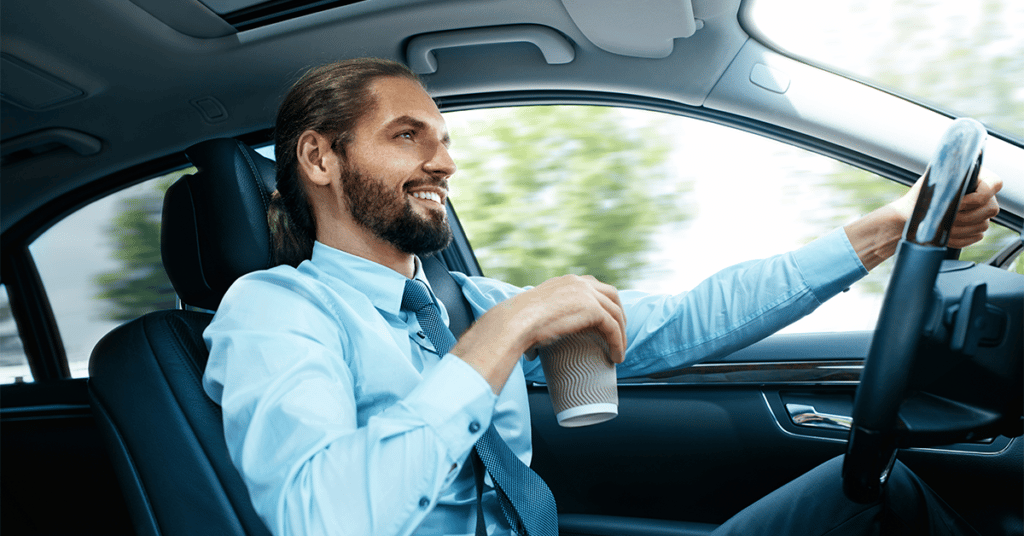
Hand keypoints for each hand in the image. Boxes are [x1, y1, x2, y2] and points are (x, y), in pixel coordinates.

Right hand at [451, 275, 626, 392]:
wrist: (515, 322)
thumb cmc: (518, 325)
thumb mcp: (535, 317)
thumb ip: (540, 326)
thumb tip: (534, 351)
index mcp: (566, 281)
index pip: (594, 286)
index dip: (605, 303)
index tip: (607, 322)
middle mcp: (579, 282)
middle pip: (612, 295)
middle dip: (619, 315)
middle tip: (619, 336)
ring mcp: (587, 294)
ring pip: (616, 313)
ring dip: (621, 334)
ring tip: (619, 352)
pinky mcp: (592, 309)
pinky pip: (613, 328)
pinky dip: (618, 343)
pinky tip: (616, 357)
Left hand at [890, 168, 1001, 247]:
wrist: (912, 213)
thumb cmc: (922, 194)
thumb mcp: (932, 180)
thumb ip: (947, 177)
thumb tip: (953, 180)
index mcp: (978, 177)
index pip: (994, 184)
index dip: (977, 197)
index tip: (956, 203)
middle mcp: (986, 195)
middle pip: (991, 209)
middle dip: (966, 216)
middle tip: (946, 218)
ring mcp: (983, 213)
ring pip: (983, 225)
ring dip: (960, 229)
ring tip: (941, 227)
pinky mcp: (977, 229)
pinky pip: (976, 236)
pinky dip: (959, 238)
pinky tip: (944, 236)